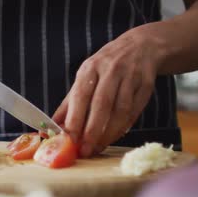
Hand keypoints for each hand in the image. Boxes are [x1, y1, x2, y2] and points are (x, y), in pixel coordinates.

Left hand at [53, 29, 163, 157]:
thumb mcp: (85, 77)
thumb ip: (69, 103)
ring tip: (98, 147)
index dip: (75, 119)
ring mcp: (130, 77)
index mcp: (90, 68)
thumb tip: (51, 127)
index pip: (80, 96)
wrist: (141, 47)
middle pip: (102, 104)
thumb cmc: (107, 66)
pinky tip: (114, 137)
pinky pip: (134, 111)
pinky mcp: (146, 85)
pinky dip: (124, 127)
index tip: (69, 140)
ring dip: (109, 132)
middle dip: (92, 130)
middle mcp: (111, 70)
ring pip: (121, 110)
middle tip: (85, 150)